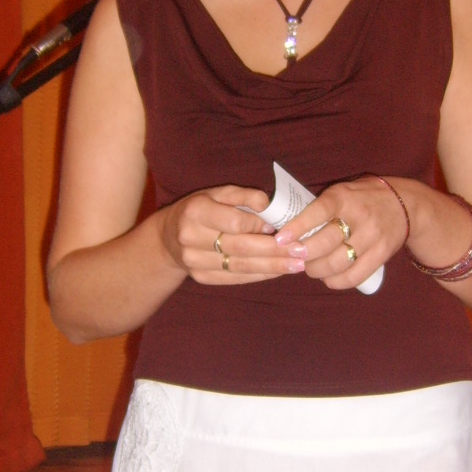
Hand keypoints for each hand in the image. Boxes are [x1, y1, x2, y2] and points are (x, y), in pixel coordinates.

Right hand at [159, 185, 303, 284]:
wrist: (169, 238)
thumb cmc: (201, 210)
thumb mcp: (217, 193)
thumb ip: (243, 196)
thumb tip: (268, 204)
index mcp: (195, 211)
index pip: (234, 222)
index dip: (259, 226)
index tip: (281, 228)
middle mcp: (191, 238)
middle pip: (240, 247)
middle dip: (274, 250)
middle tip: (302, 250)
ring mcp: (194, 261)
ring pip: (240, 266)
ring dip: (272, 266)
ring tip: (297, 264)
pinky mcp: (201, 277)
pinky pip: (235, 278)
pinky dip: (260, 276)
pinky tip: (279, 272)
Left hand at [274, 175, 407, 289]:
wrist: (405, 205)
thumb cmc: (363, 198)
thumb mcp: (343, 192)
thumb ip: (321, 208)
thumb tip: (289, 230)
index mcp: (345, 197)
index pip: (319, 212)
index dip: (298, 226)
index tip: (281, 239)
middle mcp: (360, 217)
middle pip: (325, 243)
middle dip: (303, 254)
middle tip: (294, 256)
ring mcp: (372, 238)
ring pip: (337, 263)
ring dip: (316, 270)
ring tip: (309, 267)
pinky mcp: (381, 255)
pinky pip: (353, 277)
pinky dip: (335, 281)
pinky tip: (327, 277)